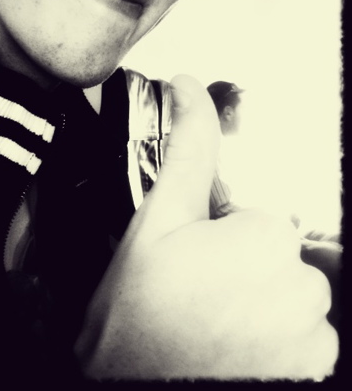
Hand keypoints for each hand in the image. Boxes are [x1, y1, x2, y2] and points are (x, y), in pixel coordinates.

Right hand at [74, 75, 337, 380]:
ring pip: (293, 294)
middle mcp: (302, 288)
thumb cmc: (138, 314)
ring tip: (215, 324)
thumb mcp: (158, 220)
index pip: (259, 221)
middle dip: (243, 268)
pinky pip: (307, 336)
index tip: (195, 262)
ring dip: (262, 304)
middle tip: (198, 294)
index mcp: (266, 238)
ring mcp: (313, 336)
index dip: (222, 239)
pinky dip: (279, 340)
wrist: (130, 388)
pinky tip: (237, 347)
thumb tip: (189, 85)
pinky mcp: (316, 371)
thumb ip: (187, 148)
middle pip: (279, 256)